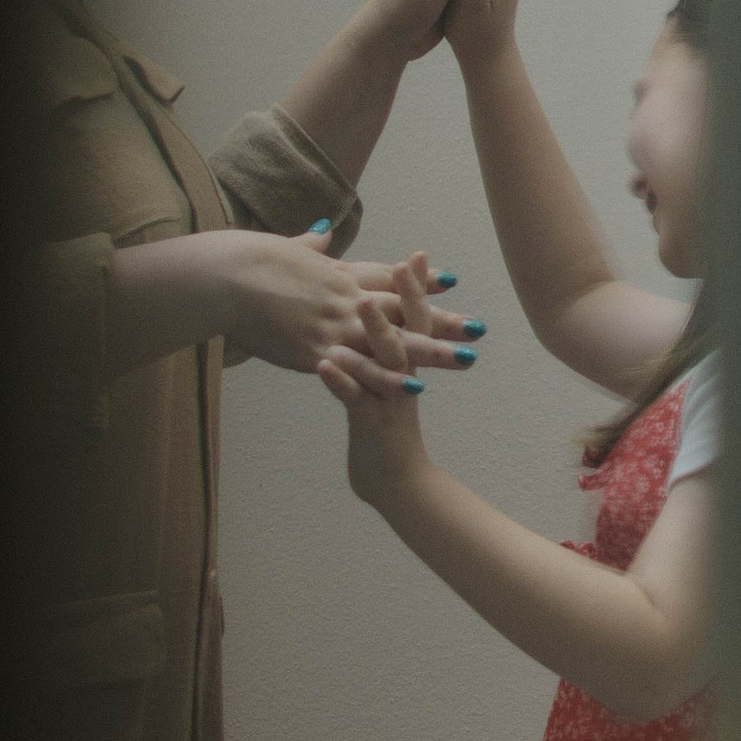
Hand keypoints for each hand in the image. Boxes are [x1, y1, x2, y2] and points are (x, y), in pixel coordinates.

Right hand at [218, 229, 483, 378]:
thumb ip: (311, 246)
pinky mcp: (315, 350)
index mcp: (339, 275)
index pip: (387, 278)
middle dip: (442, 321)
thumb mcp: (287, 247)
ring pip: (391, 340)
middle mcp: (345, 298)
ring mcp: (333, 325)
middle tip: (478, 330)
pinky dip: (387, 377)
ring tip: (464, 361)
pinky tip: (412, 386)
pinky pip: (358, 367)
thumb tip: (323, 232)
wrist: (226, 278)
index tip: (451, 282)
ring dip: (429, 352)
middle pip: (403, 310)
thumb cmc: (249, 261)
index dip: (419, 282)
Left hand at [318, 283, 434, 510]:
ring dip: (374, 333)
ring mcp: (388, 401)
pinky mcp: (370, 424)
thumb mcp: (389, 391)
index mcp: (407, 368)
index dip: (416, 289)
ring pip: (383, 361)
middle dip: (403, 298)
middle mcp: (404, 380)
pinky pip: (355, 399)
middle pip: (408, 332)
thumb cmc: (385, 433)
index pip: (416, 321)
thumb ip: (387, 357)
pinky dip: (340, 381)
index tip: (417, 256)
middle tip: (402, 264)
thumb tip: (384, 326)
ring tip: (361, 303)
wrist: (397, 484)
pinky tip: (323, 365)